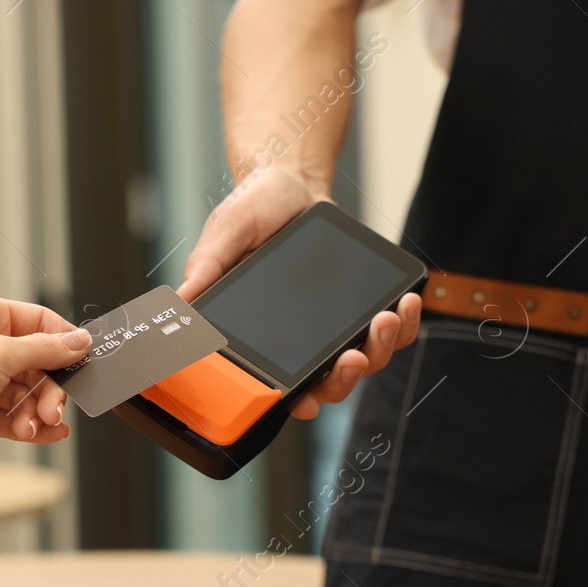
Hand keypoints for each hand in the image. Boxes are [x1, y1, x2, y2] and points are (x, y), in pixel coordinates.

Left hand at [0, 296, 90, 474]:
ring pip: (28, 393)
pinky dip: (30, 426)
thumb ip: (45, 348)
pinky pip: (15, 416)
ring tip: (34, 426)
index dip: (64, 343)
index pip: (39, 322)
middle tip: (53, 409)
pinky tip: (44, 434)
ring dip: (37, 412)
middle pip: (38, 362)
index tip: (83, 363)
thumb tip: (79, 341)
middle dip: (50, 389)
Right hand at [179, 166, 420, 420]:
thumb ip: (205, 269)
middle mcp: (305, 341)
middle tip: (352, 356)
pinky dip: (407, 323)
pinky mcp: (368, 305)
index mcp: (267, 338)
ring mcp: (340, 327)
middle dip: (346, 377)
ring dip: (381, 348)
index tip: (306, 403)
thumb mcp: (223, 236)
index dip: (295, 403)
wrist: (290, 183)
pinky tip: (407, 301)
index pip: (282, 384)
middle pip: (333, 383)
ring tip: (386, 318)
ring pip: (369, 360)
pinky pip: (396, 328)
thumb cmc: (252, 213)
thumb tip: (180, 303)